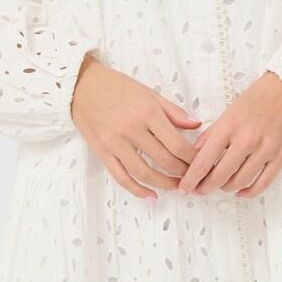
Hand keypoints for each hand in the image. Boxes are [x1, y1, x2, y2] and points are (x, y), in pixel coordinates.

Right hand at [70, 55, 201, 199]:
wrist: (81, 86)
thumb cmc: (117, 86)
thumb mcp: (148, 92)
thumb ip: (173, 111)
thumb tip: (196, 125)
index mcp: (147, 112)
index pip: (176, 143)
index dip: (192, 158)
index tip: (200, 162)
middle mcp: (132, 129)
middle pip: (164, 160)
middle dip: (182, 172)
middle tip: (192, 176)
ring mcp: (115, 143)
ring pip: (144, 173)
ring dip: (164, 184)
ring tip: (176, 187)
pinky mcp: (102, 152)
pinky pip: (121, 177)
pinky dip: (138, 190)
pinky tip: (151, 195)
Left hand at [175, 70, 281, 198]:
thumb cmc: (259, 97)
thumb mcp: (229, 111)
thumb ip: (212, 133)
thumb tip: (197, 152)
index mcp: (229, 126)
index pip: (204, 160)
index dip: (192, 178)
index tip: (185, 186)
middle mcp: (247, 139)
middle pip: (220, 175)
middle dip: (206, 187)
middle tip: (200, 190)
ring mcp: (265, 149)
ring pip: (240, 181)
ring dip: (226, 188)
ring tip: (220, 186)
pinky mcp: (281, 157)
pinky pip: (262, 183)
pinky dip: (249, 192)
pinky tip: (240, 191)